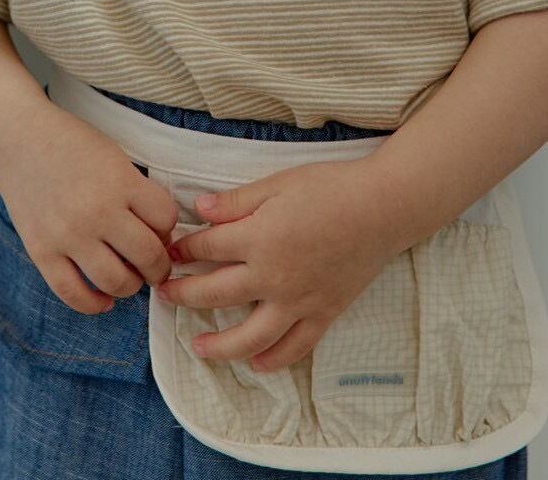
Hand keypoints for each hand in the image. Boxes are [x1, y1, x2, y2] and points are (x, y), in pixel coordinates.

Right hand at [0, 103, 179, 314]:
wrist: (18, 138)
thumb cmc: (71, 143)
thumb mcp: (115, 156)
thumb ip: (137, 192)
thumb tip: (159, 235)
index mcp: (121, 182)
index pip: (166, 219)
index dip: (168, 227)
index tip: (159, 229)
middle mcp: (98, 212)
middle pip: (148, 256)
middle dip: (159, 266)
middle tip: (155, 265)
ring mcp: (68, 235)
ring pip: (117, 281)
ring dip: (131, 286)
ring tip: (129, 278)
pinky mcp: (42, 252)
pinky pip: (73, 294)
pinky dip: (94, 304)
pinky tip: (104, 299)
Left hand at [156, 157, 405, 373]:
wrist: (382, 208)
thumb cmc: (330, 187)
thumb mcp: (277, 184)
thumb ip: (236, 202)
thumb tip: (199, 209)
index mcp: (258, 239)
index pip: (208, 248)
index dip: (185, 249)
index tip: (171, 252)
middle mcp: (272, 277)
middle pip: (216, 293)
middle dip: (185, 295)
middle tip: (165, 295)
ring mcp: (298, 301)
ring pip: (250, 336)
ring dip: (219, 345)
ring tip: (198, 347)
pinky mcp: (323, 313)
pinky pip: (294, 347)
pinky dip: (274, 359)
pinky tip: (257, 363)